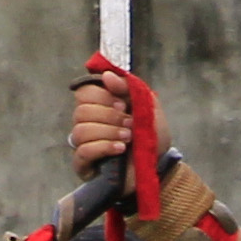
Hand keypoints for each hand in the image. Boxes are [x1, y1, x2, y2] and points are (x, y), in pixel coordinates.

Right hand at [69, 66, 150, 182]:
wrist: (159, 165)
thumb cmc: (152, 135)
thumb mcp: (147, 106)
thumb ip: (128, 87)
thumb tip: (106, 75)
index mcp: (99, 105)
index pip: (84, 92)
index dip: (102, 96)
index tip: (124, 104)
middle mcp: (87, 123)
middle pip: (81, 111)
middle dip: (109, 116)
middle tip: (130, 123)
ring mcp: (83, 144)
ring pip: (81, 130)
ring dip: (108, 132)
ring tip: (128, 138)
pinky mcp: (83, 165)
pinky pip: (82, 151)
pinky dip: (103, 147)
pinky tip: (120, 149)